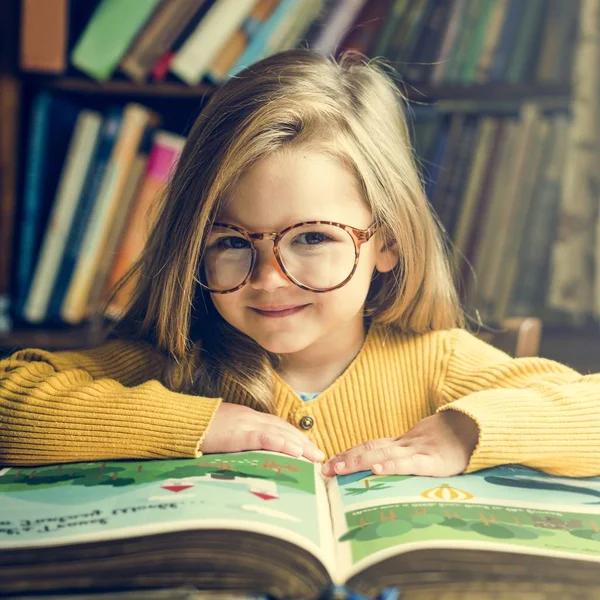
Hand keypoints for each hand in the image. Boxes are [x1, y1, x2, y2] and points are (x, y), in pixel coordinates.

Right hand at [201, 402, 324, 461]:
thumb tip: (246, 459)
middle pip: (283, 429)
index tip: (307, 448)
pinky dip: (283, 444)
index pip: (276, 427)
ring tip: (314, 456)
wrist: (180, 422)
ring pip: (279, 432)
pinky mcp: (239, 433)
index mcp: (246, 418)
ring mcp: (246, 423)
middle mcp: (250, 418)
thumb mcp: (220, 436)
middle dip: (303, 442)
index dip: (293, 437)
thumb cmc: (196, 431)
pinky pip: (265, 438)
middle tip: (319, 455)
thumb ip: (235, 443)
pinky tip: (295, 451)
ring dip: (300, 444)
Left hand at [322, 410, 478, 476]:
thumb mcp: (423, 449)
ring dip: (358, 462)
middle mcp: (404, 446)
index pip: (368, 446)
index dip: (347, 453)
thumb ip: (404, 456)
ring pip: (382, 455)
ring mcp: (417, 452)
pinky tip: (377, 470)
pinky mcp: (433, 461)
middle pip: (369, 449)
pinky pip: (409, 464)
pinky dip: (391, 466)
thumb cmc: (449, 443)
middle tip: (324, 470)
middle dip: (345, 459)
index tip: (328, 462)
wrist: (476, 430)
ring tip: (339, 469)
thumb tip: (382, 467)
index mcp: (401, 444)